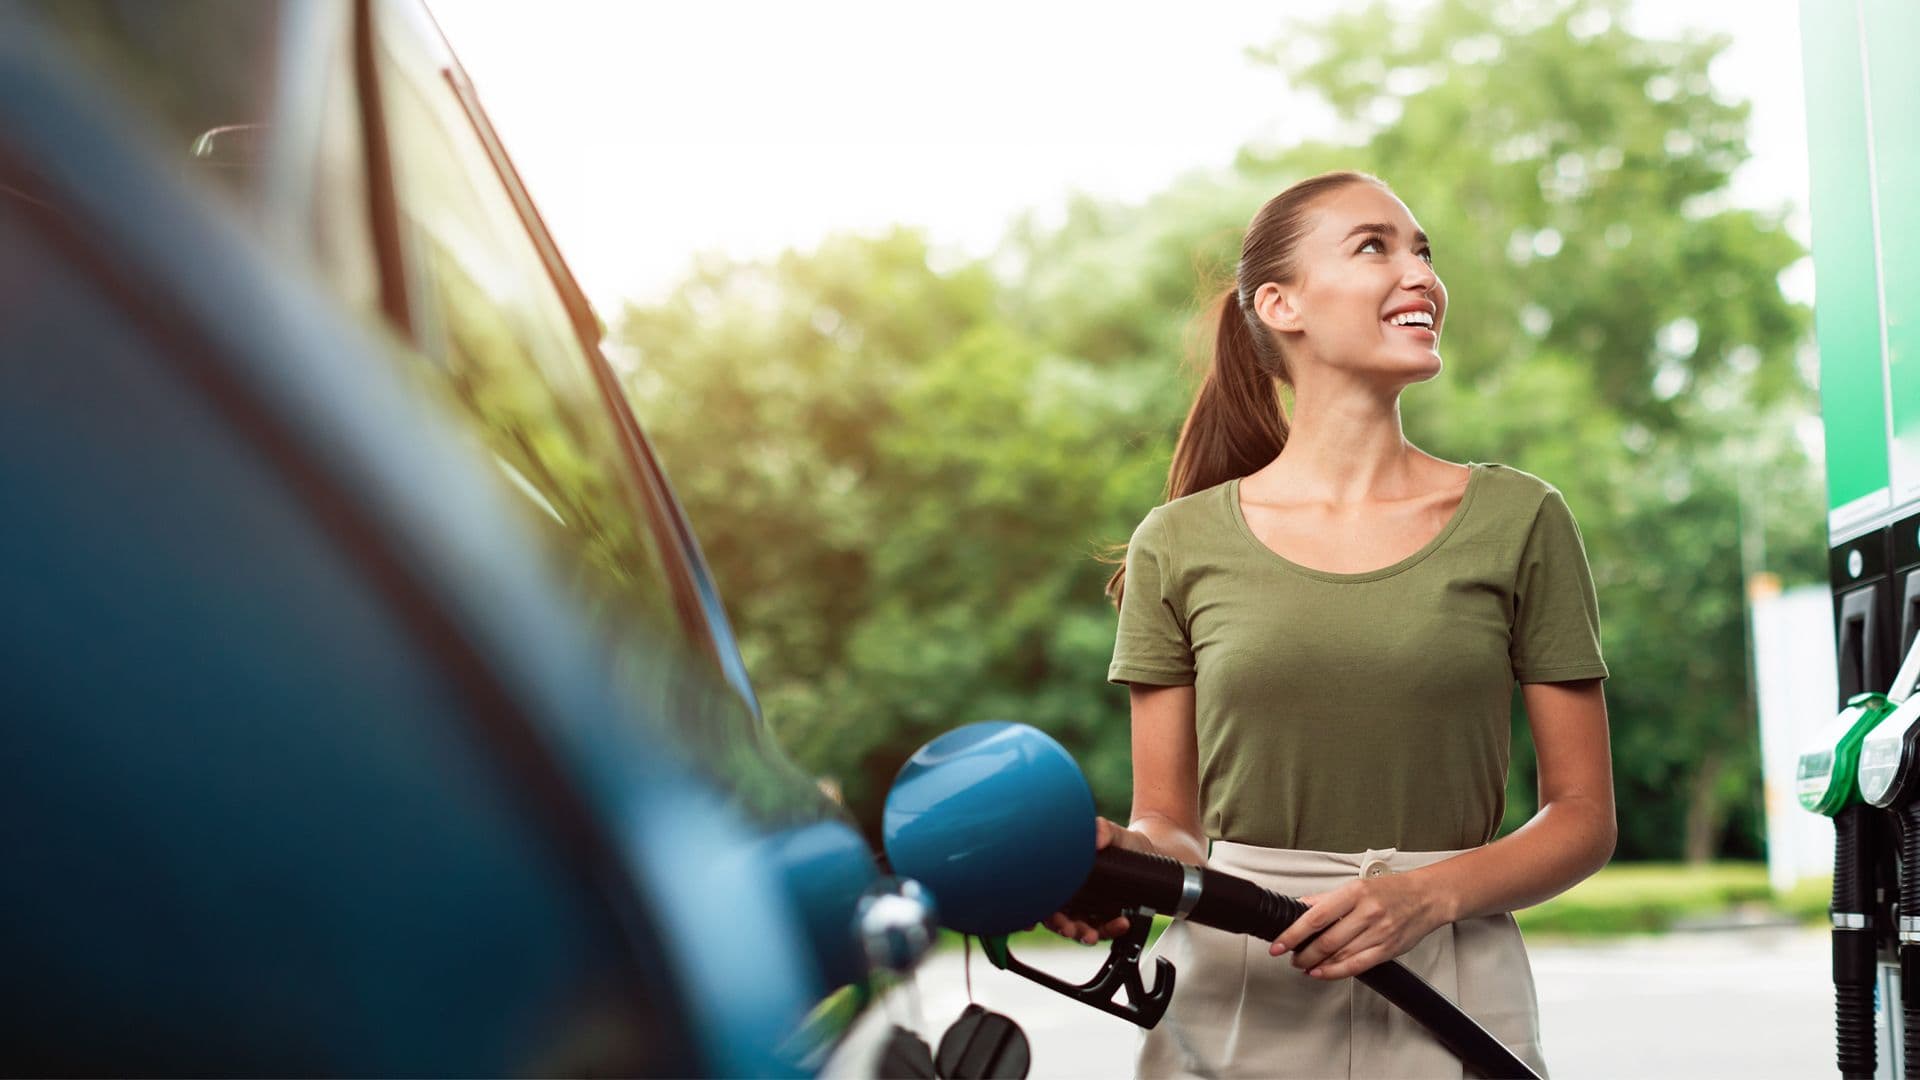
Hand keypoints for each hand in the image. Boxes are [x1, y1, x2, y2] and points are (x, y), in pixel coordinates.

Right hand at [1039, 817, 1153, 944]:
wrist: (1149, 852)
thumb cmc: (1123, 841)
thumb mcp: (1113, 832)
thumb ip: (1104, 829)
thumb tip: (1097, 840)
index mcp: (1063, 876)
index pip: (1041, 896)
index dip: (1034, 911)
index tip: (1036, 919)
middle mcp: (1072, 895)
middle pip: (1057, 918)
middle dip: (1060, 926)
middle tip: (1069, 929)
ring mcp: (1088, 909)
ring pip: (1079, 928)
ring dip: (1083, 935)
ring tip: (1093, 935)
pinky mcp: (1107, 917)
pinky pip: (1105, 929)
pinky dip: (1111, 930)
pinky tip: (1122, 923)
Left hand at [1267, 871, 1446, 979]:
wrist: (1428, 897)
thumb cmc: (1393, 890)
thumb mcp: (1357, 885)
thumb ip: (1326, 898)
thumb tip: (1300, 906)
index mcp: (1355, 892)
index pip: (1316, 916)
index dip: (1293, 934)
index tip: (1279, 944)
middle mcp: (1367, 912)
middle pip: (1327, 940)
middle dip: (1303, 954)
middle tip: (1291, 957)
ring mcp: (1379, 932)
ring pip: (1340, 956)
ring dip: (1317, 964)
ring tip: (1304, 965)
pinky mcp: (1388, 949)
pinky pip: (1357, 966)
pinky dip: (1336, 972)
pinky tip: (1322, 972)